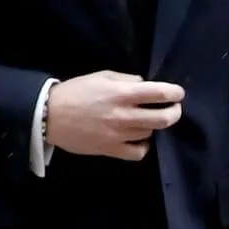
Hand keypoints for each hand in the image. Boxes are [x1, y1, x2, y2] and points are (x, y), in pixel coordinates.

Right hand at [44, 70, 183, 161]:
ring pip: (151, 133)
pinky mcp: (111, 150)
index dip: (174, 93)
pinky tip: (138, 139)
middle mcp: (125, 115)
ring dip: (154, 126)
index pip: (159, 94)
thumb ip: (126, 80)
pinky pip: (138, 152)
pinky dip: (143, 146)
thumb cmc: (76, 91)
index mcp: (122, 93)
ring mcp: (119, 135)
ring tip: (148, 120)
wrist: (50, 115)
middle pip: (163, 118)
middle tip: (173, 109)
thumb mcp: (101, 76)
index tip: (178, 93)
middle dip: (174, 112)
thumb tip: (144, 85)